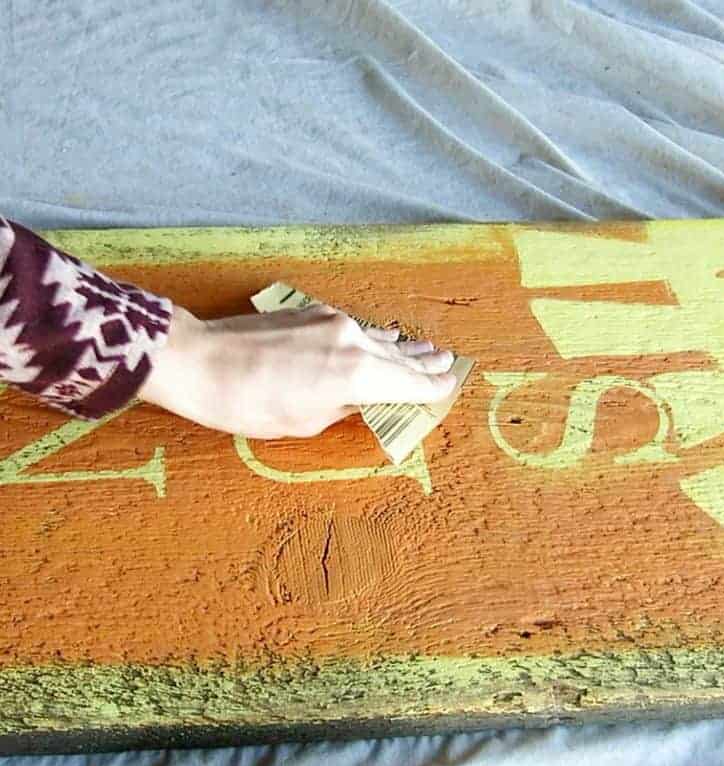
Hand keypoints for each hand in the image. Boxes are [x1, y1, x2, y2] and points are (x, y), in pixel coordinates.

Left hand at [138, 303, 456, 438]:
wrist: (200, 361)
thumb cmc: (248, 403)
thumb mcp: (304, 421)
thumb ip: (342, 407)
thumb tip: (357, 399)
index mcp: (358, 376)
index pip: (409, 384)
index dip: (431, 387)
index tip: (450, 385)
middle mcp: (354, 343)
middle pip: (399, 356)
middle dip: (424, 363)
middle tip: (448, 362)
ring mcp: (333, 322)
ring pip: (377, 339)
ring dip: (401, 346)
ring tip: (426, 349)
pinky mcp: (312, 313)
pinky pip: (354, 328)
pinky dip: (371, 336)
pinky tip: (381, 335)